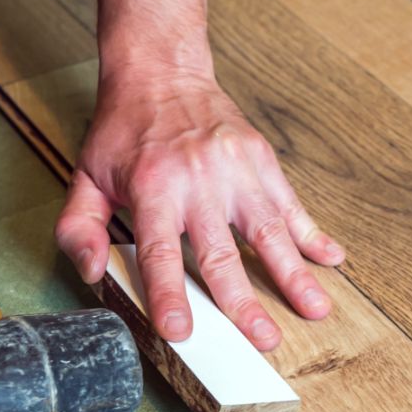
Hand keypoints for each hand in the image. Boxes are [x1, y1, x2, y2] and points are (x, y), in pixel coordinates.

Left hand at [56, 65, 343, 350]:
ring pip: (268, 230)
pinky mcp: (261, 159)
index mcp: (153, 188)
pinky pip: (290, 202)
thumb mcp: (86, 175)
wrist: (162, 70)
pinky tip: (332, 258)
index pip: (160, 252)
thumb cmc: (124, 130)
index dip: (169, 294)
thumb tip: (92, 273)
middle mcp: (198, 180)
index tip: (181, 331)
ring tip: (315, 310)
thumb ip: (80, 228)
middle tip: (263, 341)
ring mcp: (235, 169)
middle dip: (243, 301)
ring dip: (293, 273)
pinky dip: (313, 232)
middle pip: (223, 252)